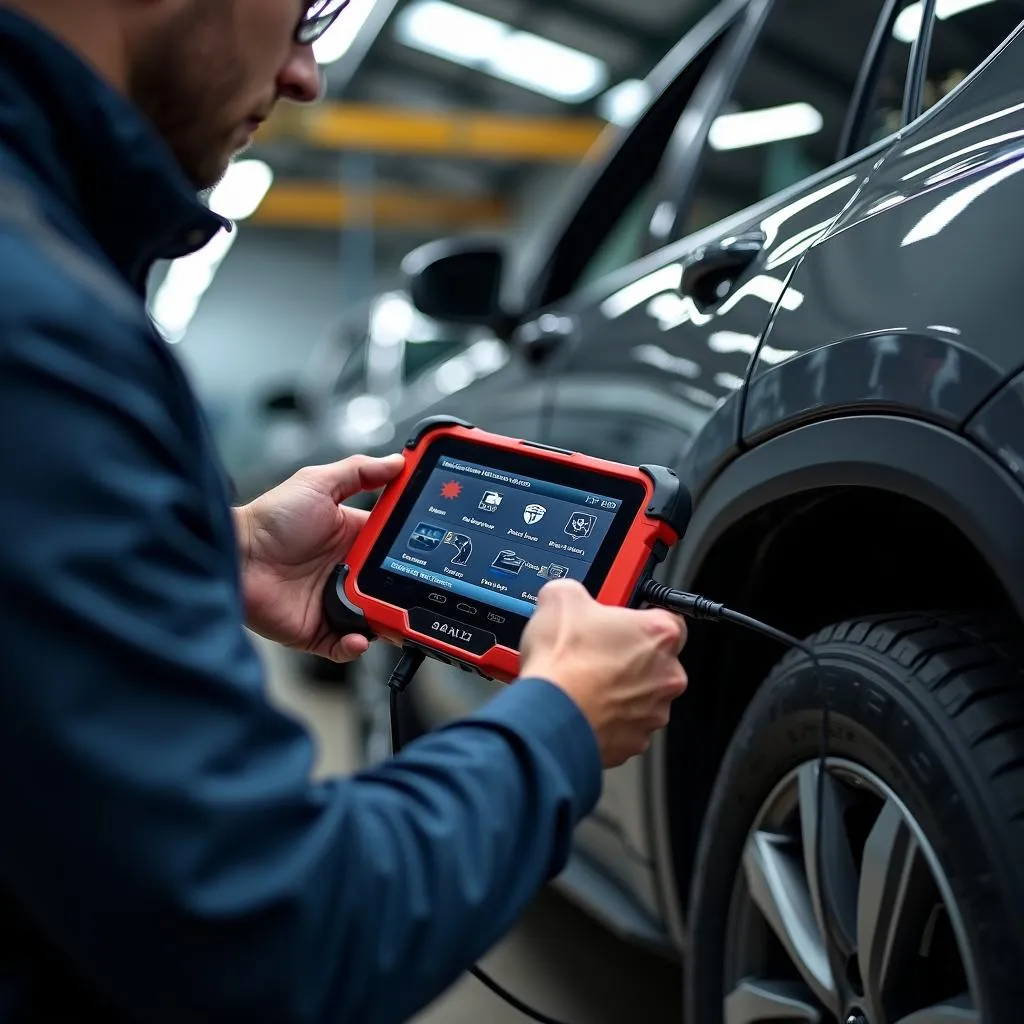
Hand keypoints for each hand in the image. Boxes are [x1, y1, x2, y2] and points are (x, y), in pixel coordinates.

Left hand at [234, 454, 404, 661]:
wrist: (236, 557)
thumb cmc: (270, 520)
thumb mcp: (317, 484)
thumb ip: (358, 472)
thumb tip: (397, 461)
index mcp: (351, 538)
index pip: (392, 547)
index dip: (412, 549)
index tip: (432, 551)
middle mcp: (346, 572)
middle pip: (389, 586)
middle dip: (405, 592)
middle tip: (420, 593)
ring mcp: (332, 602)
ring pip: (374, 619)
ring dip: (386, 621)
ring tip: (393, 618)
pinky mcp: (317, 630)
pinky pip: (344, 646)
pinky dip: (355, 647)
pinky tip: (359, 638)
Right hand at [519, 579, 687, 767]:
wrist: (548, 714)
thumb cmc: (563, 663)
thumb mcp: (561, 599)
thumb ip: (576, 591)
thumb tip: (568, 595)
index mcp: (659, 634)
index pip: (670, 617)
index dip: (643, 618)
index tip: (625, 621)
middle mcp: (667, 676)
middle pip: (656, 660)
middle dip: (630, 657)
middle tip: (596, 651)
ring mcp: (653, 712)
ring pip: (642, 696)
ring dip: (620, 689)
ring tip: (584, 681)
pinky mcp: (634, 742)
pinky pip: (625, 725)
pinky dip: (608, 717)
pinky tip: (582, 705)